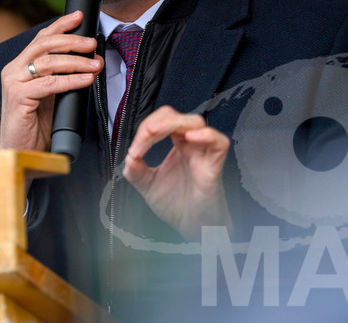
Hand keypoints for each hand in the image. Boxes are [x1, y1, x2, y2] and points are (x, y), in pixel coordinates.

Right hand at [0, 11, 103, 151]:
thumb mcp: (51, 94)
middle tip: (92, 43)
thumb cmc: (36, 125)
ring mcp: (13, 83)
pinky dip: (71, 80)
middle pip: (44, 44)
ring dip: (76, 61)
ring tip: (96, 63)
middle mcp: (13, 70)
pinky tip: (86, 79)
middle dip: (72, 40)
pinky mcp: (17, 98)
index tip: (79, 17)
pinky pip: (49, 84)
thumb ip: (60, 76)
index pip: (41, 38)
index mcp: (20, 66)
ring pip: (48, 62)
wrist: (21, 152)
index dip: (60, 25)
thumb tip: (88, 60)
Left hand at [123, 106, 232, 241]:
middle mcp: (190, 146)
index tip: (134, 150)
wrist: (193, 229)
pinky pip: (219, 143)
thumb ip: (136, 172)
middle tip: (144, 135)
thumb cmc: (177, 205)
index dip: (146, 129)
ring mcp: (202, 154)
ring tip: (155, 133)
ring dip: (173, 123)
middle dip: (157, 122)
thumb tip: (128, 157)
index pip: (161, 122)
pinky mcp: (214, 167)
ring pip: (196, 123)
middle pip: (177, 117)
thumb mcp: (148, 187)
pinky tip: (190, 138)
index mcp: (176, 146)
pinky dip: (207, 136)